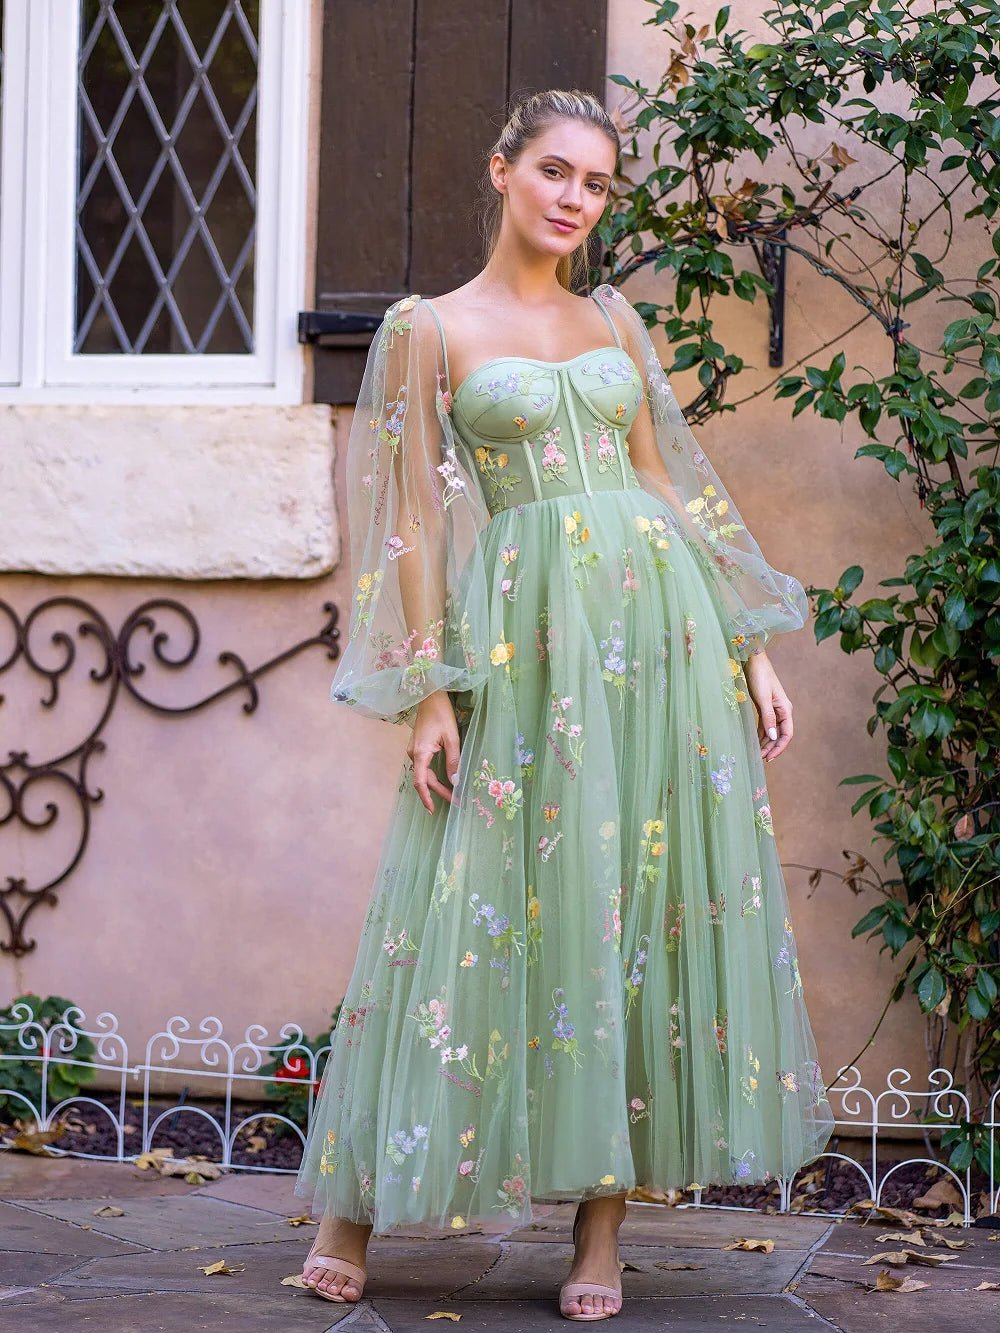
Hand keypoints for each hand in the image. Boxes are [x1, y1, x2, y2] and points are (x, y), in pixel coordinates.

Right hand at [407, 692, 460, 813]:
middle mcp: (413, 754)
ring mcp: (414, 751)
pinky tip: (443, 781)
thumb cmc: (441, 713)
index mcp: (420, 753)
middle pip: (425, 780)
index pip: (421, 782)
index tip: (432, 810)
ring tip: (452, 795)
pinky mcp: (418, 747)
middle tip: (456, 802)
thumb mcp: (452, 737)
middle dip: (439, 793)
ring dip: (437, 785)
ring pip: (425, 774)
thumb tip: (456, 782)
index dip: (426, 798)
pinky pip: (424, 767)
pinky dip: (433, 776)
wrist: (430, 696)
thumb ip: (453, 760)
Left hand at [744, 651, 793, 761]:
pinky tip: (755, 742)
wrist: (753, 661)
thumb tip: (771, 737)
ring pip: (771, 731)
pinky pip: (765, 725)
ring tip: (757, 754)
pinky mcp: (765, 707)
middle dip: (771, 748)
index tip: (769, 758)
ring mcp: (773, 709)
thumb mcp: (763, 698)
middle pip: (779, 735)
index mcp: (785, 709)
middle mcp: (782, 711)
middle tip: (760, 759)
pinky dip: (760, 734)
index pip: (787, 734)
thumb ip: (767, 718)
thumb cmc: (760, 677)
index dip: (779, 748)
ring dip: (765, 743)